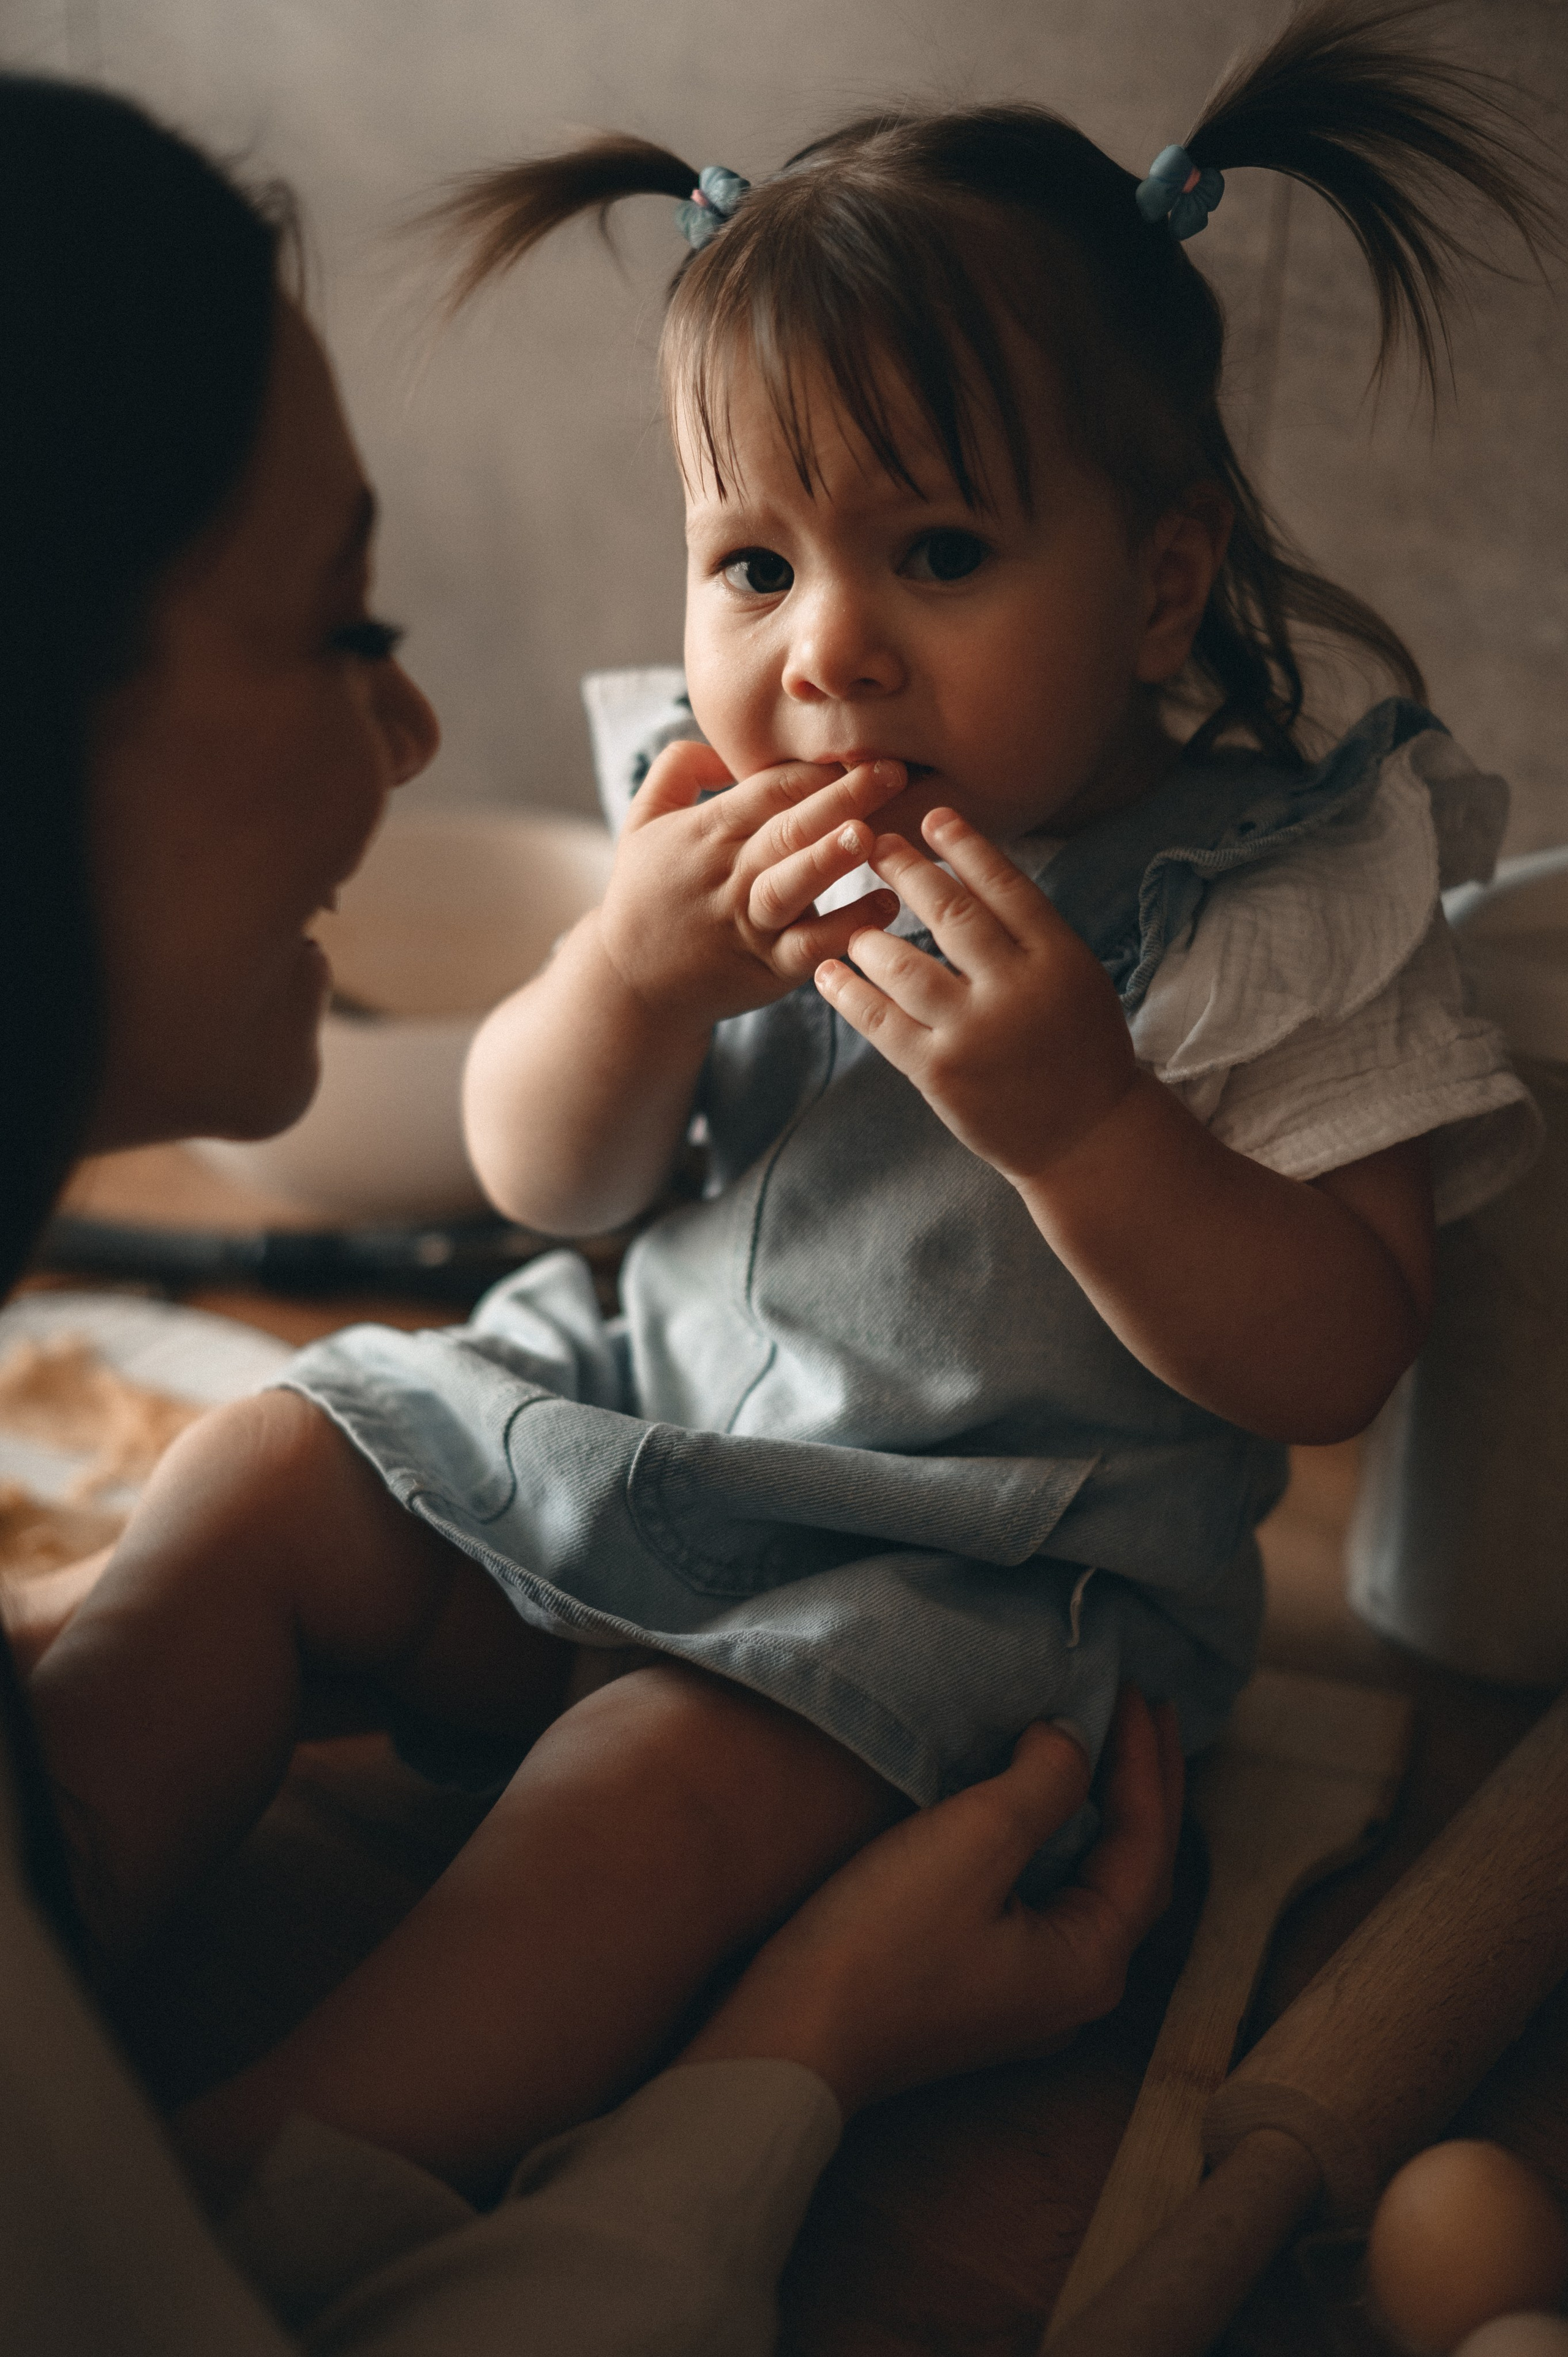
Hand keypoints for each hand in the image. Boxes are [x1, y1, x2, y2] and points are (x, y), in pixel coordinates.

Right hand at [595, 740, 903, 1028]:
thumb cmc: (645, 894)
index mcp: (707, 832)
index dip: (814, 770)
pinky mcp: (768, 967)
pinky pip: (810, 946)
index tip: (863, 747)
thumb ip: (677, 768)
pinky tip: (886, 906)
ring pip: (791, 886)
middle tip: (892, 771)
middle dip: (840, 798)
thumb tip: (723, 744)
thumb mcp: (642, 822)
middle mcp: (729, 875)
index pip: (767, 790)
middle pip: (786, 828)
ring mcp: (749, 923)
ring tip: (871, 836)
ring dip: (831, 860)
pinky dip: (846, 928)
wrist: (631, 982)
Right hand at [683, 1686, 1183, 2114]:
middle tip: (1146, 1706)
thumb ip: (1044, 1780)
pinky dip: (1062, 1836)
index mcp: (1091, 1960)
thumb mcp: (973, 1841)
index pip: (1148, 1840)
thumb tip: (1073, 1740)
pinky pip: (1050, 1893)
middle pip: (1134, 1866)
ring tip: (1106, 1744)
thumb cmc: (881, 1945)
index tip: (1135, 1685)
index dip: (1146, 1758)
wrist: (787, 2043)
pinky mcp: (981, 1983)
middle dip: (1144, 1784)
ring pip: (1092, 1880)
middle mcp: (1076, 1987)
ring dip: (1104, 1808)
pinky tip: (1040, 1805)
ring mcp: (1028, 1993)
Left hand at [814, 806, 1142, 1185]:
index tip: (931, 819)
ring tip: (853, 925)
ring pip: (902, 963)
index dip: (963, 847)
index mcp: (1058, 958)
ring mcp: (974, 1031)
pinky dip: (848, 992)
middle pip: (948, 912)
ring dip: (869, 936)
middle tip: (872, 843)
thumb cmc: (1080, 1050)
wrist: (1085, 1138)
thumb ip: (1031, 934)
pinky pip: (880, 1020)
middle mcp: (1016, 988)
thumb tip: (970, 872)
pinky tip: (829, 972)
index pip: (1004, 885)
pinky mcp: (938, 1071)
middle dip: (904, 869)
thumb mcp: (1077, 979)